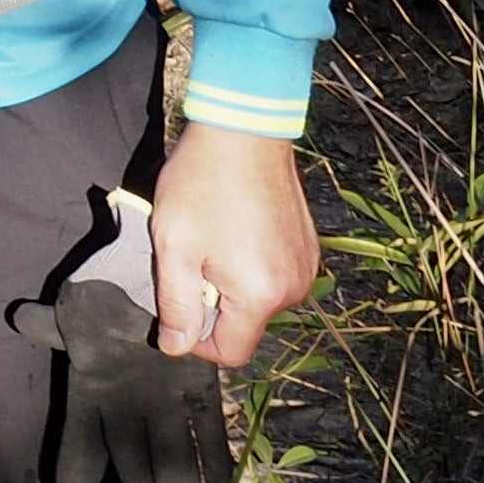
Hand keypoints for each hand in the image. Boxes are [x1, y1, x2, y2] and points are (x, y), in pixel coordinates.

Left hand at [143, 123, 319, 371]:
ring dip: (232, 282)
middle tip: (194, 255)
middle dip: (213, 302)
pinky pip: (275, 276)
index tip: (179, 302)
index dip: (197, 340)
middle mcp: (293, 289)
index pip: (231, 353)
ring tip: (215, 235)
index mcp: (259, 295)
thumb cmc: (203, 183)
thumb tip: (175, 347)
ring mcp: (306, 267)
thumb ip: (176, 305)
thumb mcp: (174, 246)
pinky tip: (236, 226)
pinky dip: (252, 264)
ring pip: (258, 300)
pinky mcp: (309, 248)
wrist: (244, 129)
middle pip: (245, 325)